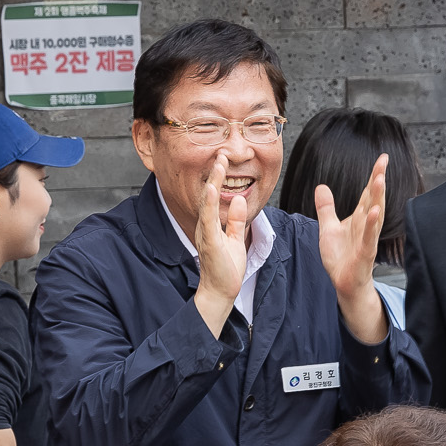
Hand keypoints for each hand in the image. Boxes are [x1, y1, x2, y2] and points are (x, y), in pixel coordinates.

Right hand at [192, 149, 249, 317]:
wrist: (220, 291)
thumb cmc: (226, 268)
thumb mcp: (235, 238)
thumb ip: (236, 220)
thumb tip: (240, 200)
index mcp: (212, 224)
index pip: (215, 196)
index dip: (219, 177)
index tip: (224, 159)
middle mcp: (206, 225)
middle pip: (209, 194)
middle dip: (215, 174)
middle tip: (221, 154)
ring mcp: (206, 233)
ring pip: (207, 203)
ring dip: (213, 182)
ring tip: (218, 165)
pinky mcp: (210, 242)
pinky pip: (209, 219)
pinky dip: (210, 203)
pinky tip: (212, 189)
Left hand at [315, 154, 388, 305]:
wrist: (344, 283)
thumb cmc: (341, 257)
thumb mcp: (328, 228)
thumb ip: (326, 208)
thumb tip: (321, 186)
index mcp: (358, 217)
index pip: (367, 192)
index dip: (374, 175)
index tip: (382, 158)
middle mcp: (365, 224)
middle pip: (374, 198)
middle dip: (379, 179)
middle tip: (384, 161)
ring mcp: (367, 238)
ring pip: (374, 214)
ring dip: (378, 197)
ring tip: (380, 179)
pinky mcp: (365, 252)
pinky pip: (369, 236)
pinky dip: (371, 224)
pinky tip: (373, 212)